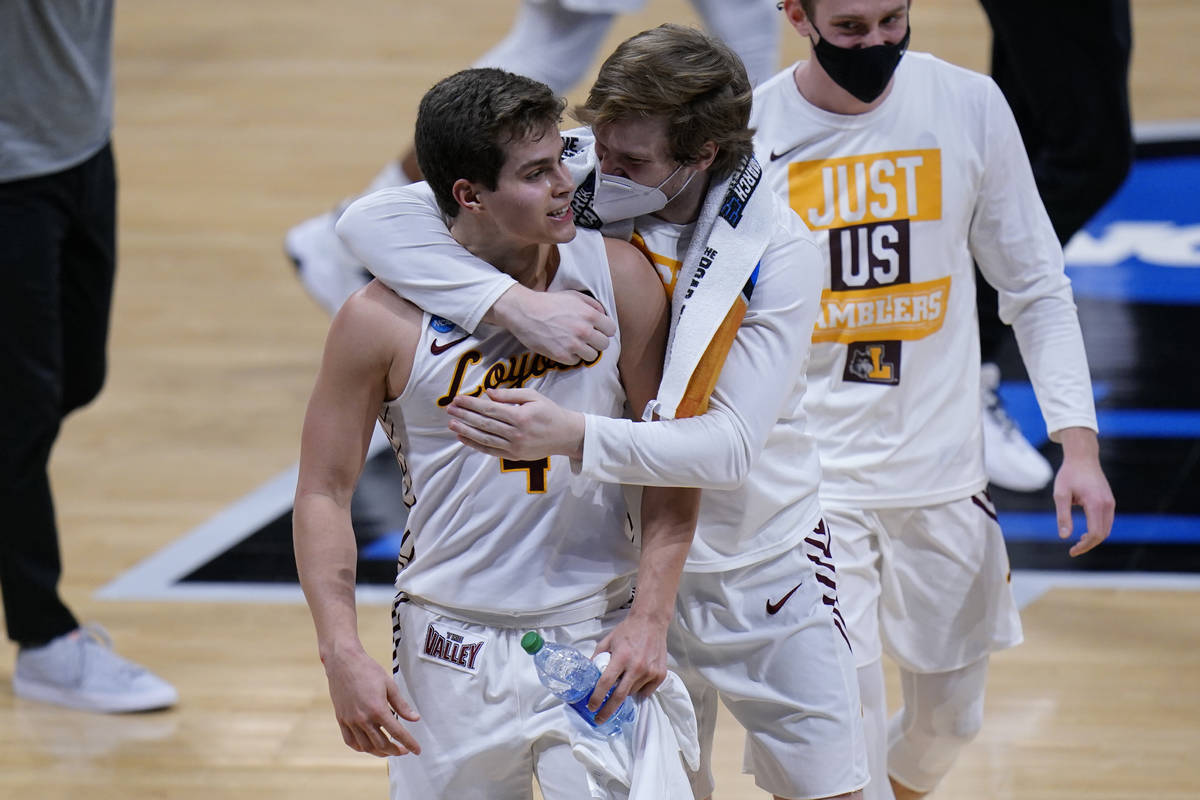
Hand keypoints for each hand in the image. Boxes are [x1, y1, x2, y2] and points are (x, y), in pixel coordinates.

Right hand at [322, 645, 421, 756]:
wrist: (343, 662)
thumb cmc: (368, 670)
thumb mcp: (389, 685)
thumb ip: (401, 705)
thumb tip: (415, 719)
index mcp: (378, 709)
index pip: (397, 733)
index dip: (409, 743)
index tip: (417, 750)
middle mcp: (363, 719)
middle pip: (382, 744)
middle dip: (395, 751)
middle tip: (404, 750)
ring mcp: (350, 721)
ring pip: (366, 746)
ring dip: (380, 752)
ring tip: (389, 750)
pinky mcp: (341, 720)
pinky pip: (351, 741)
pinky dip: (362, 748)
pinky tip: (369, 746)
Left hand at [447, 388, 585, 459]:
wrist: (566, 435)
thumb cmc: (549, 412)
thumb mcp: (533, 396)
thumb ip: (510, 395)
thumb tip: (488, 393)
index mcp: (521, 416)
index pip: (490, 408)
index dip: (472, 403)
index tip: (458, 398)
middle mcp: (516, 433)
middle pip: (484, 423)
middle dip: (465, 415)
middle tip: (449, 409)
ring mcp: (515, 446)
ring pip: (485, 438)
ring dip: (466, 430)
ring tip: (452, 423)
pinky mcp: (514, 456)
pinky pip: (490, 450)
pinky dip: (475, 444)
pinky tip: (464, 437)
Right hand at [489, 286, 615, 364]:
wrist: (525, 312)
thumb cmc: (549, 302)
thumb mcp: (574, 296)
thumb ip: (592, 305)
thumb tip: (604, 316)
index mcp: (590, 315)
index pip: (611, 330)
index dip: (604, 330)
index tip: (597, 330)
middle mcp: (584, 331)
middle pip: (604, 345)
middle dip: (596, 341)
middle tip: (585, 338)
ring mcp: (573, 345)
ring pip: (592, 356)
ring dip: (585, 350)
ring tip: (575, 343)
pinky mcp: (562, 356)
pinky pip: (576, 361)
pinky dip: (571, 356)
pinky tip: (563, 347)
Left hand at [587, 613, 669, 722]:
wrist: (651, 622)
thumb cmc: (628, 631)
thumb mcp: (608, 640)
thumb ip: (598, 657)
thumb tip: (588, 673)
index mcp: (621, 657)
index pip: (606, 683)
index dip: (597, 697)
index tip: (591, 707)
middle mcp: (636, 666)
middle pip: (619, 696)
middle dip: (607, 711)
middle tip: (599, 719)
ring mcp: (650, 672)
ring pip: (632, 693)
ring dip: (624, 692)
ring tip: (623, 681)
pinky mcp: (660, 674)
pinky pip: (646, 691)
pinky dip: (638, 690)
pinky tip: (635, 681)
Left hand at [1052, 427, 1115, 556]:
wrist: (1083, 457)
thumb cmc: (1069, 474)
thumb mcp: (1061, 494)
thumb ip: (1063, 515)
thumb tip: (1064, 537)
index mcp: (1096, 503)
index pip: (1095, 533)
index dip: (1084, 545)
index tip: (1072, 551)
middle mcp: (1107, 504)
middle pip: (1103, 534)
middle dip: (1089, 544)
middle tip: (1074, 549)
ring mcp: (1111, 502)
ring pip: (1107, 529)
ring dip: (1094, 538)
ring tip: (1078, 541)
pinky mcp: (1110, 501)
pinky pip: (1107, 521)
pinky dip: (1098, 530)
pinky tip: (1085, 532)